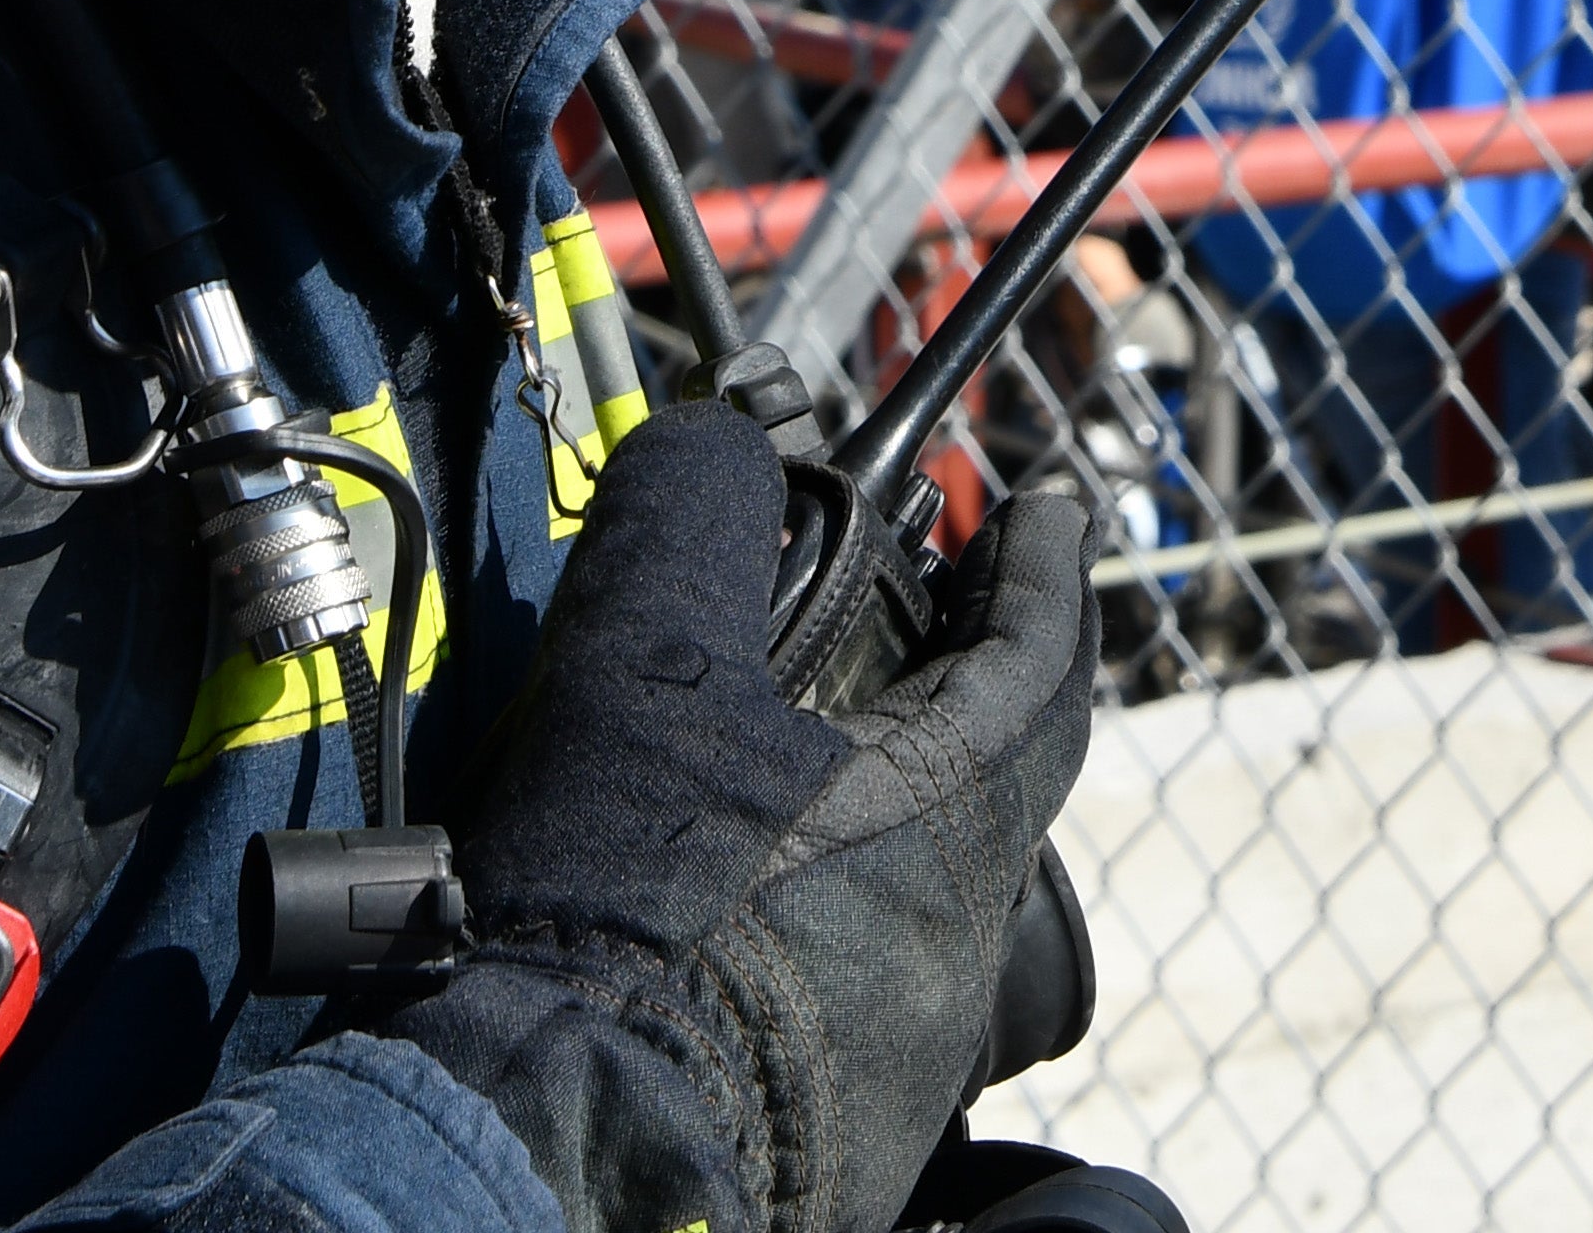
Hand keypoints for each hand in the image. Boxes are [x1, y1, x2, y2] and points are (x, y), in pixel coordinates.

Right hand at [384, 406, 1098, 1232]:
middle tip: (941, 614)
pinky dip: (843, 913)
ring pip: (944, 890)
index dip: (1043, 565)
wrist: (547, 1148)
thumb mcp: (639, 672)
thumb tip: (713, 443)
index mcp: (952, 822)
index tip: (1045, 509)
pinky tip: (757, 906)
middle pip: (1008, 779)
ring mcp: (914, 1052)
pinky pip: (876, 988)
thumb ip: (689, 524)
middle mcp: (961, 944)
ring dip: (905, 808)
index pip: (1044, 660)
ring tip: (828, 756)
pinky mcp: (849, 1128)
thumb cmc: (612, 919)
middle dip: (981, 682)